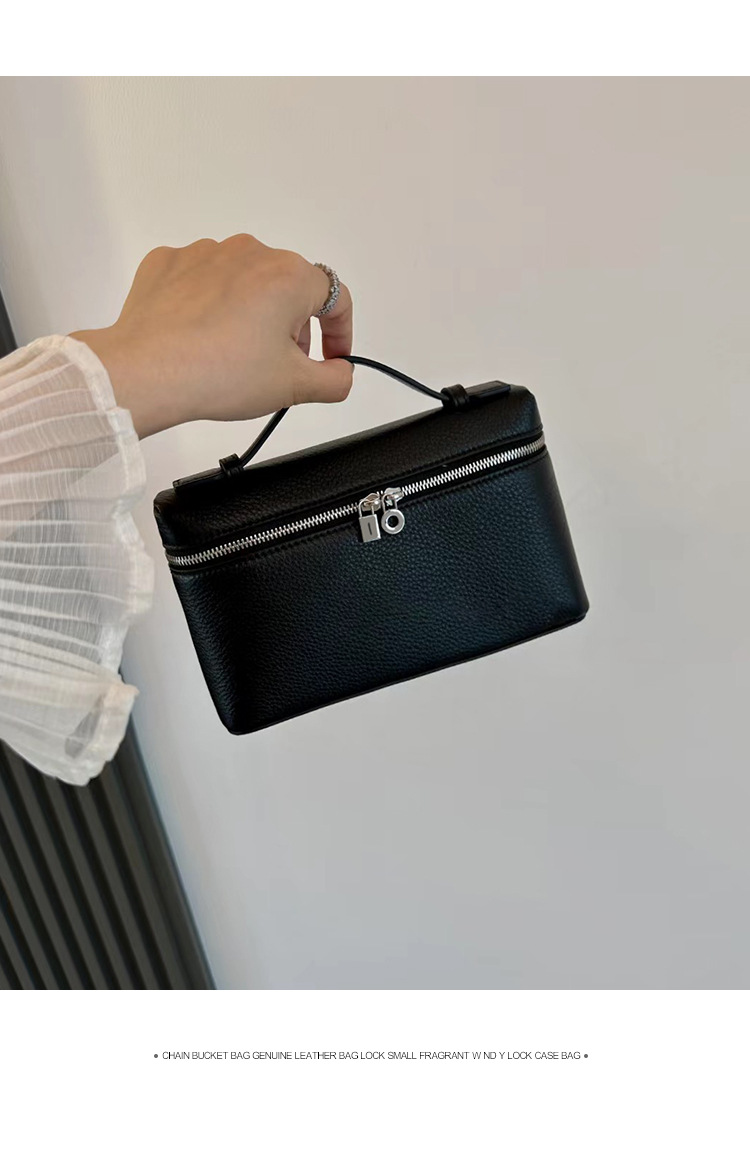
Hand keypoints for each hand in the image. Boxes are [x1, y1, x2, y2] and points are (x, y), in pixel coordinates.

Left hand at [68, 234, 353, 437]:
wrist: (147, 372)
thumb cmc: (218, 373)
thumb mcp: (294, 387)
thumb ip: (335, 380)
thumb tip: (340, 372)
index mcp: (289, 276)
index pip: (336, 298)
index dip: (340, 333)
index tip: (331, 359)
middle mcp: (251, 252)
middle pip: (288, 287)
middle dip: (292, 325)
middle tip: (280, 365)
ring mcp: (206, 253)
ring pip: (244, 281)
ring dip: (250, 312)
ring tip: (235, 354)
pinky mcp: (170, 262)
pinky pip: (202, 280)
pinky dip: (208, 305)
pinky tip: (201, 336)